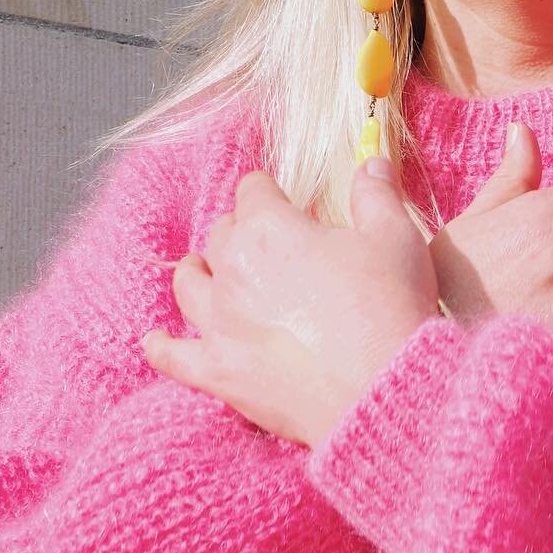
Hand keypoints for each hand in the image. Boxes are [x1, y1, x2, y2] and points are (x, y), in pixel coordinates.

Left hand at [141, 161, 440, 449]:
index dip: (271, 194)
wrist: (382, 390)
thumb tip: (370, 163)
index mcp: (269, 229)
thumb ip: (376, 195)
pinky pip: (172, 356)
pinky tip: (156, 341)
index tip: (286, 204)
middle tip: (268, 245)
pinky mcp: (217, 372)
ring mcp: (218, 323)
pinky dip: (162, 347)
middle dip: (241, 232)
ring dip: (197, 273)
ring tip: (205, 272)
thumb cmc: (391, 310)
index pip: (254, 190)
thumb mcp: (396, 239)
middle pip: (221, 233)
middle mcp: (232, 269)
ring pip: (188, 284)